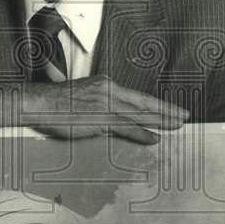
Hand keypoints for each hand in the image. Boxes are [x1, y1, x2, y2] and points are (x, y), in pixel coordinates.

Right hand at [0, 75, 189, 144]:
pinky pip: (125, 128)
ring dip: (160, 121)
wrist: (39, 103)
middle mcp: (108, 93)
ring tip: (177, 126)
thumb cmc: (57, 102)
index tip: (172, 108)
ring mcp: (104, 106)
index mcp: (106, 85)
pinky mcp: (98, 120)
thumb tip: (114, 117)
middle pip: (144, 104)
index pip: (137, 96)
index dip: (157, 104)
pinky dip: (141, 133)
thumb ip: (100, 104)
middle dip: (166, 110)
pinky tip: (154, 138)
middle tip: (185, 116)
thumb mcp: (84, 96)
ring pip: (138, 115)